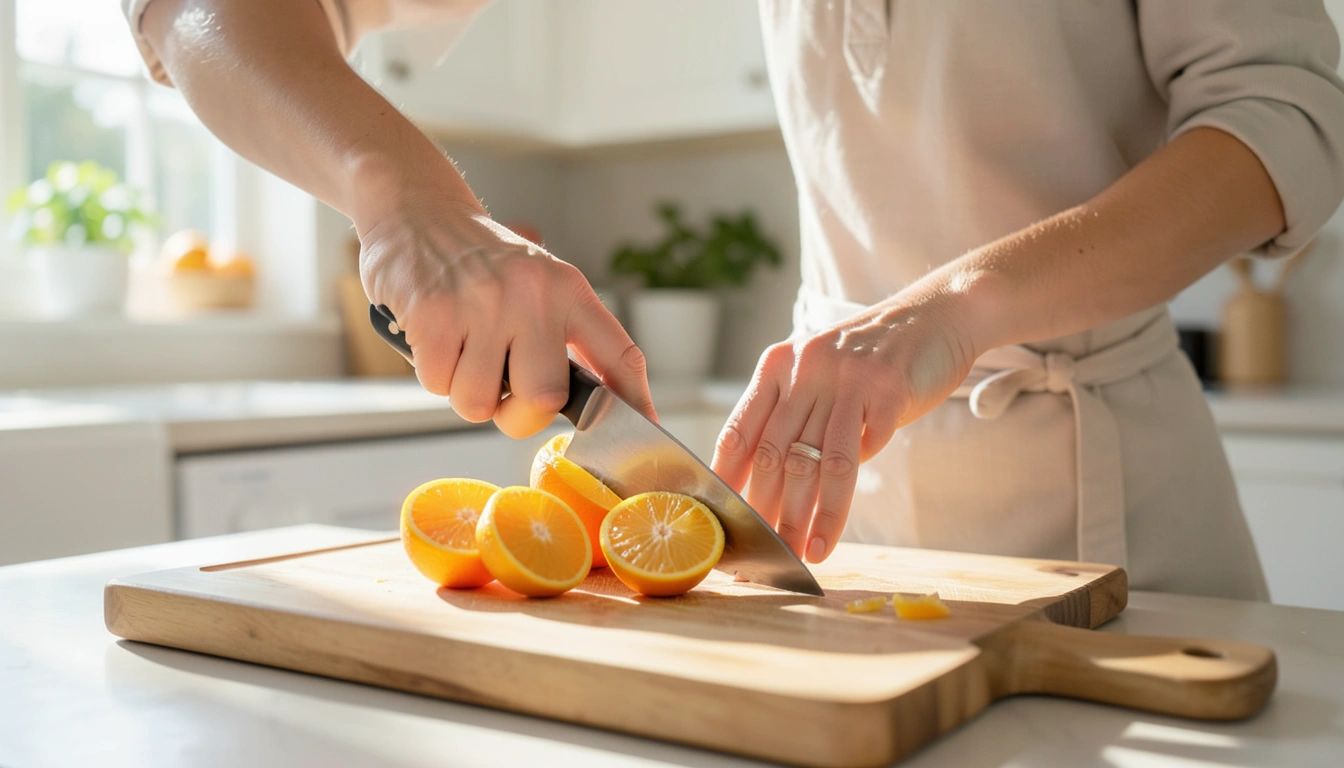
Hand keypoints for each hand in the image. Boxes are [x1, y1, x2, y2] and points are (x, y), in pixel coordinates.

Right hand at [359, 193, 654, 437]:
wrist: (416, 211)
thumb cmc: (480, 264)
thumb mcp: (538, 283)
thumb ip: (563, 336)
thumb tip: (588, 404)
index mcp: (568, 289)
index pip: (618, 353)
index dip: (634, 399)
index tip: (644, 430)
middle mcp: (532, 293)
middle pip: (542, 399)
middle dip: (517, 414)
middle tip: (502, 391)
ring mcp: (482, 302)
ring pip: (479, 403)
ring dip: (466, 393)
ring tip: (464, 351)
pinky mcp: (433, 313)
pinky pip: (438, 384)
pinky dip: (434, 374)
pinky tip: (436, 338)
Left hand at [711, 291, 977, 562]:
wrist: (935, 315)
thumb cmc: (868, 358)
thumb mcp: (816, 374)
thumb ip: (787, 417)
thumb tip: (757, 486)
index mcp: (777, 366)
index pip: (739, 432)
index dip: (728, 482)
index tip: (724, 521)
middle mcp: (807, 368)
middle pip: (778, 455)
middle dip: (768, 512)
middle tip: (765, 553)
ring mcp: (848, 376)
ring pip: (821, 462)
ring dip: (811, 516)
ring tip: (805, 552)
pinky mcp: (889, 387)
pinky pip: (868, 447)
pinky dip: (857, 481)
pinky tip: (844, 513)